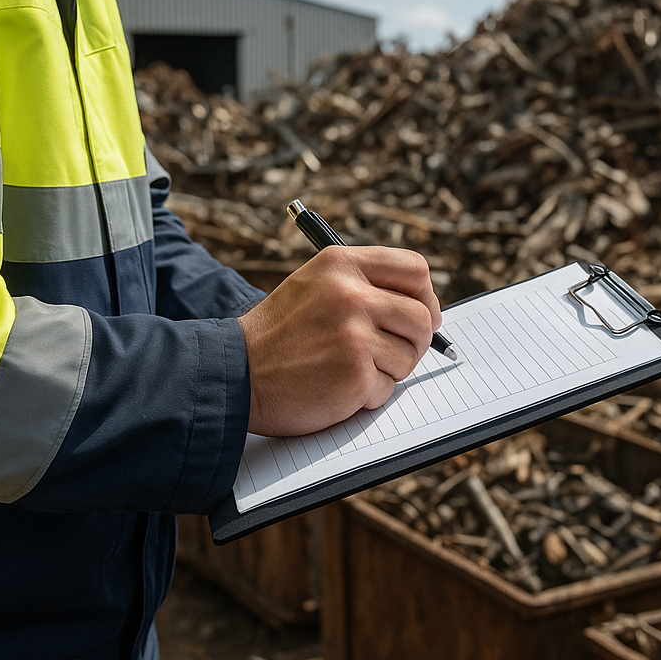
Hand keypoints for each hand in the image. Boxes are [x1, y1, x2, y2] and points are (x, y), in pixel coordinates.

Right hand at [238, 245, 441, 436]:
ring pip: (409, 355)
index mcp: (341, 264)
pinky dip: (369, 395)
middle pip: (422, 316)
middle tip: (392, 352)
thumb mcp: (315, 286)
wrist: (235, 373)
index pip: (415, 269)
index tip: (421, 313)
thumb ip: (365, 285)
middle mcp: (350, 294)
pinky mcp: (355, 374)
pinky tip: (337, 386)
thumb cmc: (279, 334)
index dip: (425, 296)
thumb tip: (424, 307)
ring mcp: (353, 334)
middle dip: (415, 341)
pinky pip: (388, 387)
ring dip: (389, 370)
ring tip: (350, 368)